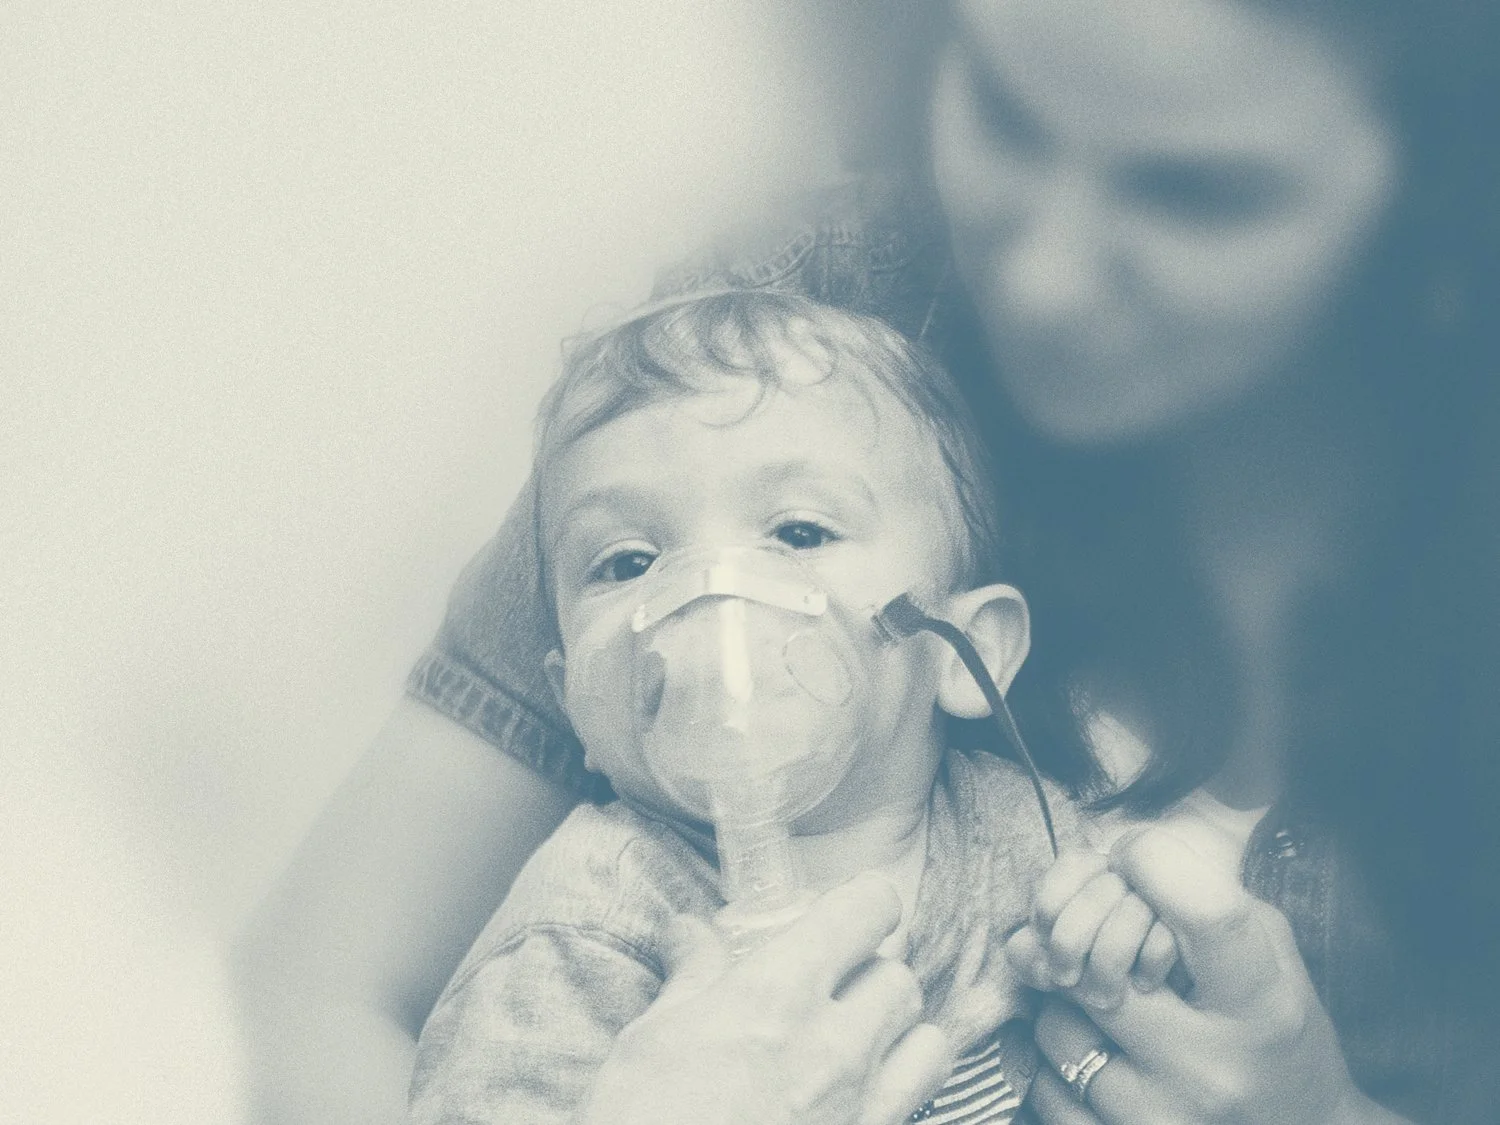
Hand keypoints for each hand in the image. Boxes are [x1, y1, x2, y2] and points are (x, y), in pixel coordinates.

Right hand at [579, 872, 953, 1124]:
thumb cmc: (644, 1122)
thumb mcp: (649, 1040)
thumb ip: (691, 977)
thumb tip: (689, 931)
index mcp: (778, 994)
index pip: (866, 911)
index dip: (866, 902)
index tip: (854, 908)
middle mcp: (836, 1045)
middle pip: (900, 977)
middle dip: (874, 974)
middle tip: (838, 986)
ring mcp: (861, 1108)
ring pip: (929, 1043)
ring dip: (901, 1034)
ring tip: (863, 1041)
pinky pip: (915, 1107)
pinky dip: (898, 1093)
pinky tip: (856, 1099)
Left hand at [1019, 829, 1408, 1124]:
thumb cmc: (1273, 1028)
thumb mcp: (1266, 952)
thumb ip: (1192, 900)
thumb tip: (1098, 863)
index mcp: (1263, 1007)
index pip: (1205, 914)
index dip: (1152, 866)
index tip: (1133, 858)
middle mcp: (1212, 1070)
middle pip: (1098, 971)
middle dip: (1082, 938)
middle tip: (1096, 939)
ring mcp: (1161, 1119)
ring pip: (1056, 1028)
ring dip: (1065, 1005)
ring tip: (1106, 1009)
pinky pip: (1043, 1086)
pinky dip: (1054, 1062)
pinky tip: (1095, 1056)